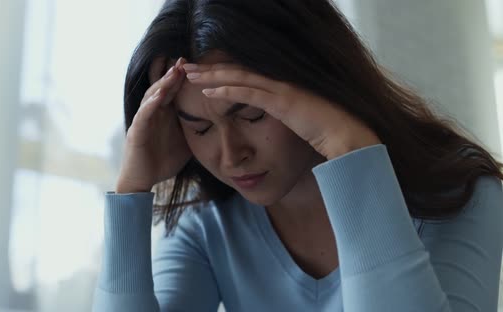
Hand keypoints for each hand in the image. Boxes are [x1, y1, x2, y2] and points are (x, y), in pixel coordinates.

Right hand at [116, 56, 191, 192]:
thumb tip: (223, 125)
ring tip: (174, 72)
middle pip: (162, 88)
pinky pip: (143, 115)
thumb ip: (198, 131)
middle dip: (173, 73)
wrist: (143, 182)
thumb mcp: (186, 143)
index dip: (182, 78)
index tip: (196, 65)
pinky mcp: (136, 133)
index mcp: (163, 115)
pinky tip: (160, 96)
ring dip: (162, 83)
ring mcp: (143, 121)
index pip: (173, 91)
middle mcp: (152, 114)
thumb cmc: (162, 162)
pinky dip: (151, 104)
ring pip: (151, 96)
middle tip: (184, 59)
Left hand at [182, 63, 381, 159]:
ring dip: (212, 75)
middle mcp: (280, 83)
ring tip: (190, 74)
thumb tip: (277, 121)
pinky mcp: (282, 102)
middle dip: (210, 69)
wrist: (348, 138)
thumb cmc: (328, 134)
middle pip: (238, 71)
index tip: (203, 73)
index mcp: (282, 87)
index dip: (223, 72)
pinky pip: (248, 94)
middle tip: (186, 66)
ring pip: (239, 77)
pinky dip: (226, 91)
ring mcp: (281, 90)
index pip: (247, 75)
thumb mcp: (300, 122)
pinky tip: (207, 92)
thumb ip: (285, 118)